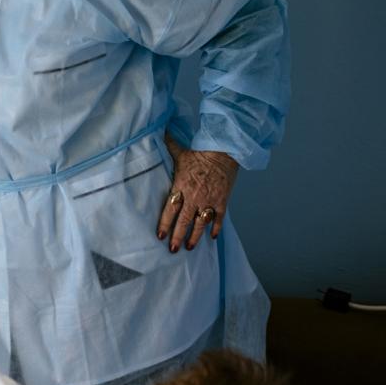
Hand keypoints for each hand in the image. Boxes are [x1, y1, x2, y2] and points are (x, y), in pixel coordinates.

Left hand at [157, 135, 237, 252]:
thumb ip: (168, 147)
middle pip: (184, 221)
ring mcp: (209, 200)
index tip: (160, 236)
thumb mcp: (181, 151)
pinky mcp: (222, 200)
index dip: (164, 224)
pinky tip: (213, 237)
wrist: (226, 150)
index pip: (170, 210)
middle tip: (172, 250)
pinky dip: (216, 228)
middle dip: (177, 236)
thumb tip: (159, 135)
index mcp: (181, 187)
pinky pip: (219, 218)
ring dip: (195, 237)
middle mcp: (194, 197)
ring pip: (200, 224)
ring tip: (189, 247)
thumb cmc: (201, 151)